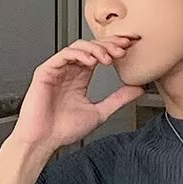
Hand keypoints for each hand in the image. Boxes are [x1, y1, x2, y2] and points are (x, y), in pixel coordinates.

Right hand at [12, 35, 145, 152]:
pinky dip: (80, 54)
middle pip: (91, 47)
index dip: (115, 48)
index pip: (100, 55)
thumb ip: (118, 99)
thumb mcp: (100, 112)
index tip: (131, 47)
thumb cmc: (64, 129)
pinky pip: (64, 55)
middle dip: (109, 44)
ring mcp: (58, 69)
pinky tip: (92, 60)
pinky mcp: (46, 71)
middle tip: (124, 47)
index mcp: (80, 78)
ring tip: (109, 57)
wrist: (44, 140)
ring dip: (96, 49)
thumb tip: (138, 89)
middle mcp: (69, 71)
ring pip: (79, 47)